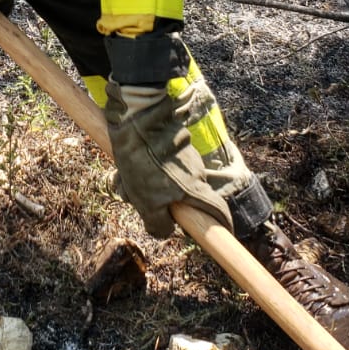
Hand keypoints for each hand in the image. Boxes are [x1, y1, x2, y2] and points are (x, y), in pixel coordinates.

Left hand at [105, 81, 232, 238]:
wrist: (138, 117)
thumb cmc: (144, 161)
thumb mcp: (147, 201)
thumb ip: (158, 223)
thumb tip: (166, 231)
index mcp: (195, 189)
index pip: (218, 211)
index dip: (223, 224)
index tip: (224, 232)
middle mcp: (196, 172)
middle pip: (185, 197)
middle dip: (162, 203)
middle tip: (136, 199)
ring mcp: (186, 155)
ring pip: (168, 179)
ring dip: (147, 183)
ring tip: (123, 178)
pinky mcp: (172, 141)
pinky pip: (159, 162)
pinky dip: (144, 167)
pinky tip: (125, 162)